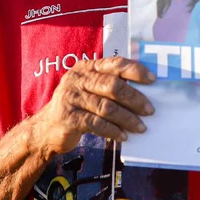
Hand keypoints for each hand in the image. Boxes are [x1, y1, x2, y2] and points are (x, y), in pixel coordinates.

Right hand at [30, 57, 155, 157]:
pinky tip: (123, 136)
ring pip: (106, 107)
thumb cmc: (76, 108)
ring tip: (140, 127)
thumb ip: (109, 87)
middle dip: (134, 99)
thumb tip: (144, 94)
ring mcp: (71, 97)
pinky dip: (113, 131)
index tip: (152, 80)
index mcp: (86, 68)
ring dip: (127, 118)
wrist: (46, 129)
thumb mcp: (89, 91)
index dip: (135, 71)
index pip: (114, 64)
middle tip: (149, 110)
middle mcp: (77, 79)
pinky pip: (97, 124)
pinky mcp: (68, 117)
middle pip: (112, 86)